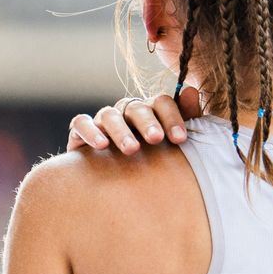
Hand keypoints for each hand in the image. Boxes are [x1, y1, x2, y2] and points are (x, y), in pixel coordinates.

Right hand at [67, 88, 200, 153]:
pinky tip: (101, 145)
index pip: (161, 103)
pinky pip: (81, 123)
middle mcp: (126, 111)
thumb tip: (192, 91)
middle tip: (156, 139)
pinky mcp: (80, 130)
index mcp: (151, 111)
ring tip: (131, 149)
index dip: (172, 118)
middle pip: (137, 108)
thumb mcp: (172, 140)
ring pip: (110, 115)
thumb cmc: (152, 158)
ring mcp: (103, 119)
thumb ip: (186, 117)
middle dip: (148, 123)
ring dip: (121, 131)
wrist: (116, 182)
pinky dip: (90, 131)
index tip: (180, 139)